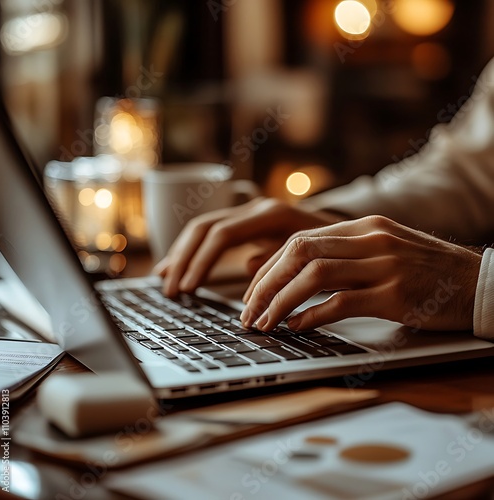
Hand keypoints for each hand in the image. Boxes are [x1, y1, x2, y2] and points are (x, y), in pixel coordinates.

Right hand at [156, 197, 345, 296]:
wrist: (341, 229)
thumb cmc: (330, 246)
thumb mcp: (312, 254)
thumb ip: (280, 260)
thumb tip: (247, 267)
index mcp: (269, 215)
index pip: (223, 234)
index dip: (202, 261)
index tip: (189, 288)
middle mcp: (253, 208)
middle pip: (204, 228)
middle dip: (184, 259)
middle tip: (171, 290)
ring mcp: (246, 213)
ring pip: (201, 228)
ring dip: (181, 255)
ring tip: (164, 280)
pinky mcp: (242, 223)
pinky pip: (208, 233)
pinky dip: (190, 251)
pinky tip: (174, 266)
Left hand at [241, 215, 481, 331]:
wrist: (478, 283)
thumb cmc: (426, 270)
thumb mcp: (383, 249)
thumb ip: (343, 255)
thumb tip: (296, 274)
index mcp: (362, 227)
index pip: (299, 240)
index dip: (268, 266)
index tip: (252, 290)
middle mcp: (369, 239)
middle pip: (298, 252)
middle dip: (264, 283)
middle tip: (247, 310)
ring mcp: (383, 265)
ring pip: (313, 275)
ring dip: (280, 301)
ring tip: (263, 322)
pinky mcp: (395, 295)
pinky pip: (341, 302)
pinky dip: (312, 315)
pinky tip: (296, 327)